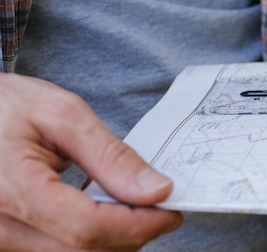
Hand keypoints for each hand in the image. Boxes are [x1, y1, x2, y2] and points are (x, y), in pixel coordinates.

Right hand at [0, 73, 182, 250]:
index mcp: (11, 189)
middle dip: (134, 233)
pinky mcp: (5, 244)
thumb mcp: (63, 114)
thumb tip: (157, 189)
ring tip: (132, 204)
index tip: (171, 211)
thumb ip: (110, 155)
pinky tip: (102, 210)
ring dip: (114, 238)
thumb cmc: (8, 105)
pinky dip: (91, 238)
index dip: (139, 224)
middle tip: (160, 206)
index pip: (87, 228)